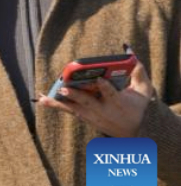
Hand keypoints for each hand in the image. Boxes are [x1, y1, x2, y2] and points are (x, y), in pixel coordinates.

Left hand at [38, 61, 155, 137]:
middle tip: (64, 88)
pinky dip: (55, 104)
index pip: (111, 95)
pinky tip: (41, 99)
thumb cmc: (139, 107)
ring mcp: (92, 116)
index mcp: (119, 103)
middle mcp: (103, 111)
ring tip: (43, 96)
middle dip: (76, 96)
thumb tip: (131, 52)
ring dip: (58, 102)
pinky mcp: (84, 117)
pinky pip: (68, 110)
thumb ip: (139, 73)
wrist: (135, 133)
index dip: (105, 88)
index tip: (99, 80)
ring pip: (74, 108)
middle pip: (88, 102)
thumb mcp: (144, 92)